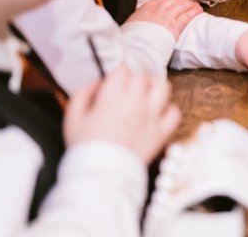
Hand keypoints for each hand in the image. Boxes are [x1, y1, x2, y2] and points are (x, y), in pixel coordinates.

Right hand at [63, 66, 179, 163]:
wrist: (100, 177)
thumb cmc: (84, 148)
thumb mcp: (73, 117)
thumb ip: (83, 93)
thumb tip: (99, 82)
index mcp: (113, 99)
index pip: (122, 71)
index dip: (116, 74)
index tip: (113, 83)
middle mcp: (136, 104)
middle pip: (142, 77)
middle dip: (133, 79)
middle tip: (126, 89)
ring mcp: (152, 118)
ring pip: (163, 87)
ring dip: (154, 87)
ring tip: (145, 93)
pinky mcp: (162, 133)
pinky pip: (174, 113)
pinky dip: (167, 110)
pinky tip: (156, 114)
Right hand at [125, 0, 202, 38]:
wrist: (136, 46)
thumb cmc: (132, 38)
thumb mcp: (131, 23)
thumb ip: (138, 18)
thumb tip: (138, 19)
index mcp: (147, 8)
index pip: (161, 0)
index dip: (169, 0)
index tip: (173, 0)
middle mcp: (158, 10)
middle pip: (173, 1)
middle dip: (181, 1)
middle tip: (187, 2)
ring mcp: (167, 18)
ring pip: (182, 7)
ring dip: (190, 5)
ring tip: (195, 5)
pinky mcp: (174, 26)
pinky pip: (187, 16)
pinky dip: (194, 12)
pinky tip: (199, 10)